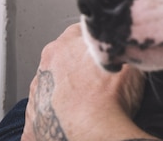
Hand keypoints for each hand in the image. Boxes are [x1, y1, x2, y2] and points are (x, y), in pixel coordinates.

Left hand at [21, 23, 156, 140]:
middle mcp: (44, 69)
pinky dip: (59, 117)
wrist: (96, 134)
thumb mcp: (129, 57)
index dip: (98, 42)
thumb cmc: (111, 97)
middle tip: (102, 79)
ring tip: (91, 102)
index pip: (80, 33)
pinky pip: (46, 117)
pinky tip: (76, 119)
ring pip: (53, 87)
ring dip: (68, 92)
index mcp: (62, 47)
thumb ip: (121, 44)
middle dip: (79, 66)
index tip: (109, 52)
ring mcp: (36, 98)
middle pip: (63, 60)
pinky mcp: (34, 125)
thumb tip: (128, 40)